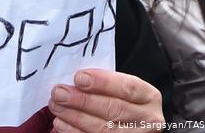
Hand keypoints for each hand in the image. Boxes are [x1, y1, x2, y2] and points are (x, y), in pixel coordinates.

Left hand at [48, 69, 163, 132]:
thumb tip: (74, 80)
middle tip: (59, 93)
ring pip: (104, 129)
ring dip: (75, 117)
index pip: (127, 88)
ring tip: (56, 106)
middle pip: (114, 109)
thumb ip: (102, 83)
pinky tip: (60, 124)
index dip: (102, 82)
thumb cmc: (120, 99)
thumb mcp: (119, 87)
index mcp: (149, 96)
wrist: (129, 122)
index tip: (78, 78)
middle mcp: (148, 119)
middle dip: (82, 101)